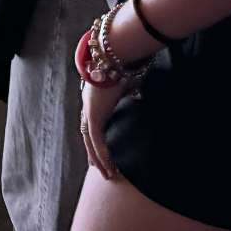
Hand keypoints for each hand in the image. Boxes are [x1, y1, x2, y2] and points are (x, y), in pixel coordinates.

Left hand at [74, 47, 135, 181]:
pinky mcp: (94, 115)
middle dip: (94, 153)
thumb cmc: (122, 63)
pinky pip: (96, 140)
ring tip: (107, 174)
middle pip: (88, 136)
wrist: (113, 55)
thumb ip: (132, 90)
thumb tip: (141, 95)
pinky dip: (102, 154)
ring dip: (99, 159)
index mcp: (95, 98)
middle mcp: (89, 106)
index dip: (96, 138)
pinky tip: (107, 166)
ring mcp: (89, 111)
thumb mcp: (127, 81)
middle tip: (101, 169)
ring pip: (91, 142)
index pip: (93, 123)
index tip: (100, 150)